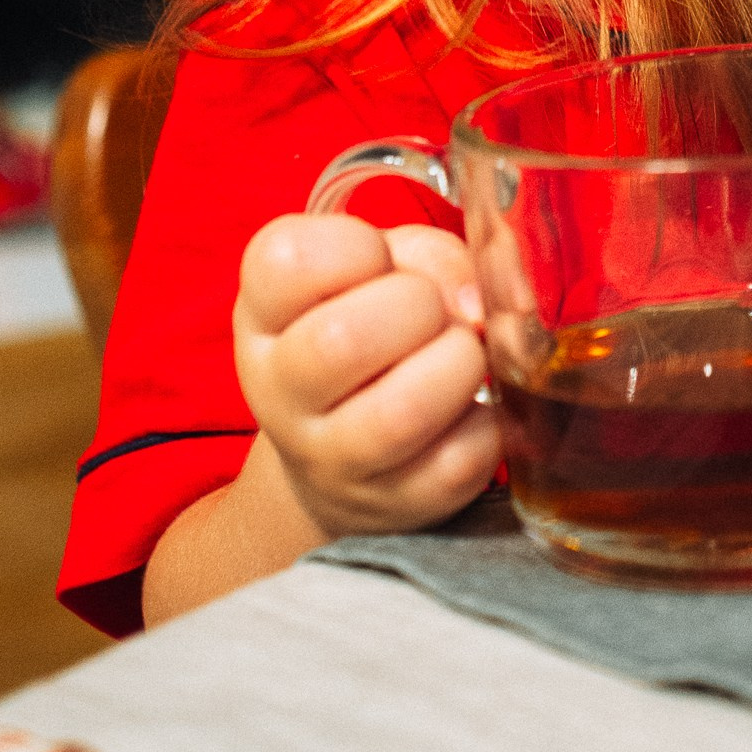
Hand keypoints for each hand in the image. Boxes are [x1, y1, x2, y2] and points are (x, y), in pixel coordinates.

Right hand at [232, 211, 502, 542]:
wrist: (350, 457)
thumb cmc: (376, 331)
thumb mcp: (387, 268)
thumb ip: (433, 256)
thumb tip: (477, 303)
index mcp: (264, 312)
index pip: (287, 260)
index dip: (358, 247)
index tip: (380, 263)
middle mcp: (279, 390)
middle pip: (342, 339)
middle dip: (422, 307)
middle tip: (436, 314)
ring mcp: (330, 459)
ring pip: (402, 412)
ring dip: (460, 366)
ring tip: (463, 358)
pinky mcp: (393, 504)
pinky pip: (457, 462)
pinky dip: (487, 426)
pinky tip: (471, 411)